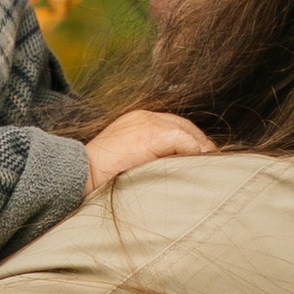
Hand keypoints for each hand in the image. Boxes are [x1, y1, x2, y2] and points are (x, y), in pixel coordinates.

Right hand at [83, 107, 215, 191]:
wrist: (80, 174)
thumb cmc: (99, 176)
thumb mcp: (126, 161)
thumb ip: (148, 158)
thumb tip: (174, 167)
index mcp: (136, 121)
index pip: (172, 124)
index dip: (189, 139)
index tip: (201, 155)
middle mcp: (142, 117)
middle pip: (182, 125)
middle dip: (199, 142)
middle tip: (213, 159)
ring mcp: (146, 123)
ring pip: (184, 131)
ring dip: (200, 148)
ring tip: (212, 164)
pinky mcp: (151, 134)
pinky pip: (183, 140)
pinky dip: (195, 151)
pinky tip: (202, 163)